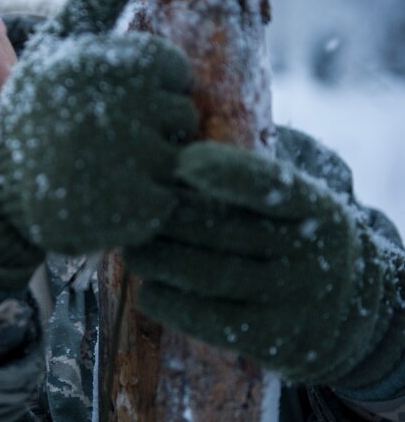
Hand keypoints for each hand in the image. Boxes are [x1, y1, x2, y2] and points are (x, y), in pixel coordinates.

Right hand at [0, 0, 197, 289]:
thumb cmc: (36, 113)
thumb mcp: (59, 47)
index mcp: (93, 64)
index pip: (171, 68)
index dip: (151, 87)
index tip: (115, 103)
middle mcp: (107, 110)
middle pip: (182, 114)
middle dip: (154, 127)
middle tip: (104, 141)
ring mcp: (119, 166)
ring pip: (180, 160)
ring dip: (153, 166)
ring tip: (107, 168)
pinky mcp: (127, 212)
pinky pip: (168, 202)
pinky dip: (147, 204)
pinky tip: (109, 197)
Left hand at [126, 137, 404, 388]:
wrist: (345, 308)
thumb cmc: (292, 234)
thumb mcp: (294, 199)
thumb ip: (251, 172)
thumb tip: (181, 132)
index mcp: (315, 207)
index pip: (268, 185)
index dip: (225, 172)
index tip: (182, 159)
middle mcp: (309, 254)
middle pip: (220, 229)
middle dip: (166, 215)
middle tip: (125, 204)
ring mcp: (291, 299)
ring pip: (207, 273)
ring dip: (157, 257)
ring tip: (128, 246)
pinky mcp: (271, 338)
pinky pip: (209, 319)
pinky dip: (170, 302)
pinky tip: (148, 288)